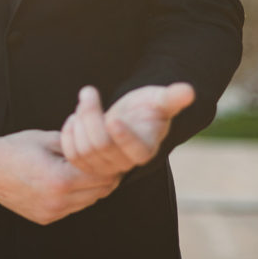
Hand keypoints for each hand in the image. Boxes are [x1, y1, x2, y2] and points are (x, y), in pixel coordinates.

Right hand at [0, 129, 120, 224]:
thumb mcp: (47, 138)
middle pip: (99, 192)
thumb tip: (98, 142)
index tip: (113, 152)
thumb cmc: (15, 148)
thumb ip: (75, 144)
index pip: (101, 175)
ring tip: (89, 168)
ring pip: (88, 202)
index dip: (110, 162)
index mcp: (60, 179)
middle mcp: (58, 201)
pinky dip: (77, 195)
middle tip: (106, 159)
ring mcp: (51, 213)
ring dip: (92, 187)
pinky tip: (70, 180)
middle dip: (105, 175)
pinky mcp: (45, 218)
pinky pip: (72, 208)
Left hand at [61, 83, 194, 177]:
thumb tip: (189, 91)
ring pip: (83, 151)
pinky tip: (75, 115)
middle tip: (89, 91)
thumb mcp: (161, 99)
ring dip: (79, 121)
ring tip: (85, 99)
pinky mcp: (88, 164)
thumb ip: (173, 98)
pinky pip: (72, 154)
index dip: (123, 136)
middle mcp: (124, 163)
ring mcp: (105, 167)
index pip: (134, 150)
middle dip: (91, 116)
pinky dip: (68, 133)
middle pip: (101, 145)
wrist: (132, 118)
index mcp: (145, 149)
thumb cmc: (148, 107)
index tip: (114, 117)